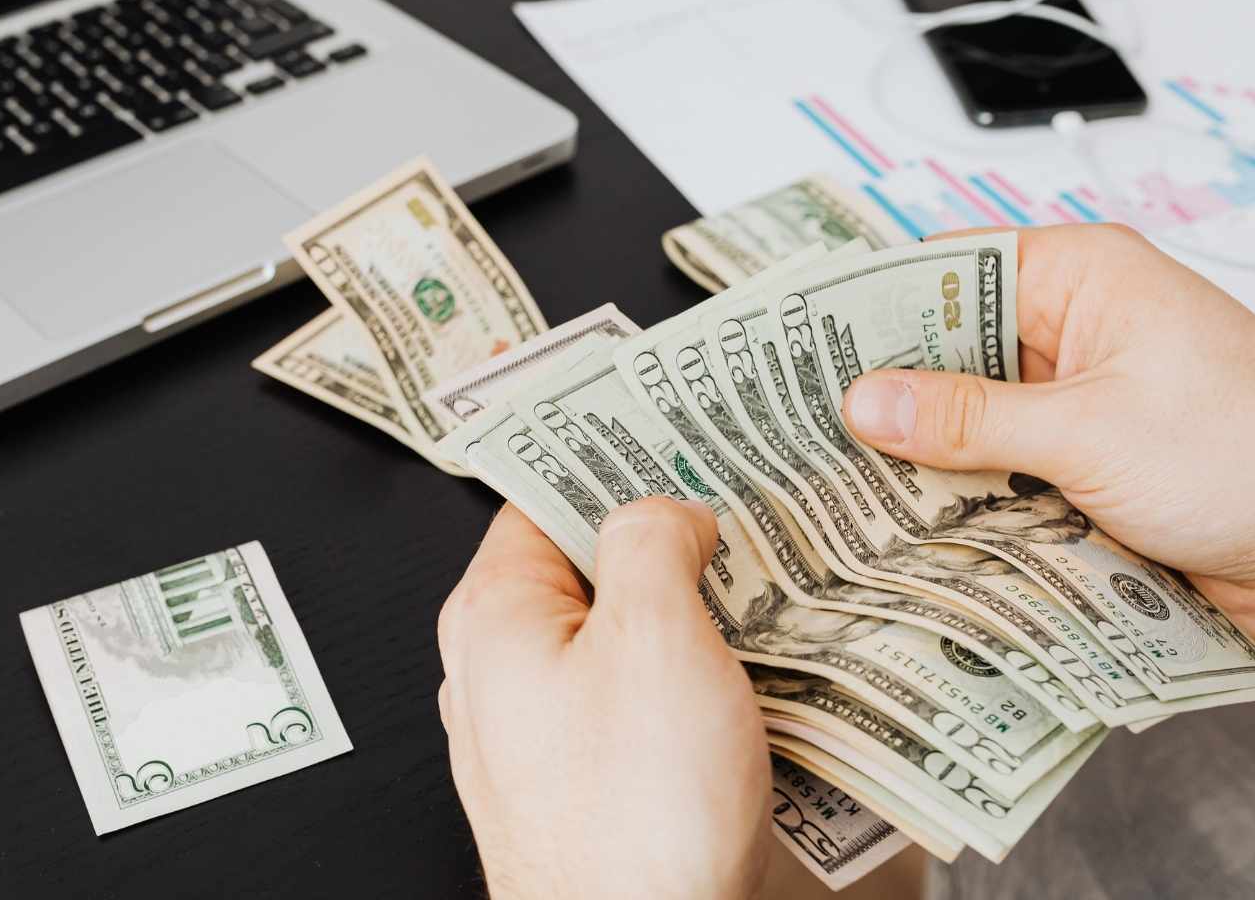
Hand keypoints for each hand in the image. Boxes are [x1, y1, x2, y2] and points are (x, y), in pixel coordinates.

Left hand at [437, 499, 769, 898]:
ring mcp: (536, 733)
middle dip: (664, 543)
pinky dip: (685, 684)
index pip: (542, 496)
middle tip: (739, 522)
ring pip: (616, 639)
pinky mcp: (581, 783)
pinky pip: (632, 704)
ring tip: (761, 602)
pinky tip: (744, 685)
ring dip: (686, 617)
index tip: (675, 439)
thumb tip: (664, 510)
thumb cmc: (632, 816)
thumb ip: (651, 542)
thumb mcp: (653, 636)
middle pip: (584, 568)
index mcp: (493, 616)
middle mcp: (497, 670)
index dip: (612, 461)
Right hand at [840, 224, 1254, 670]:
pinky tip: (912, 517)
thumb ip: (968, 418)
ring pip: (969, 414)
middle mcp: (1079, 326)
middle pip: (950, 347)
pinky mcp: (1086, 460)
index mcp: (1085, 276)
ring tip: (841, 477)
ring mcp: (1081, 396)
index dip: (870, 305)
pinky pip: (1000, 466)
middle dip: (888, 390)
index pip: (948, 269)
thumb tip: (869, 400)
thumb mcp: (1091, 431)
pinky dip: (962, 490)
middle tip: (804, 424)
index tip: (798, 344)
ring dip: (925, 451)